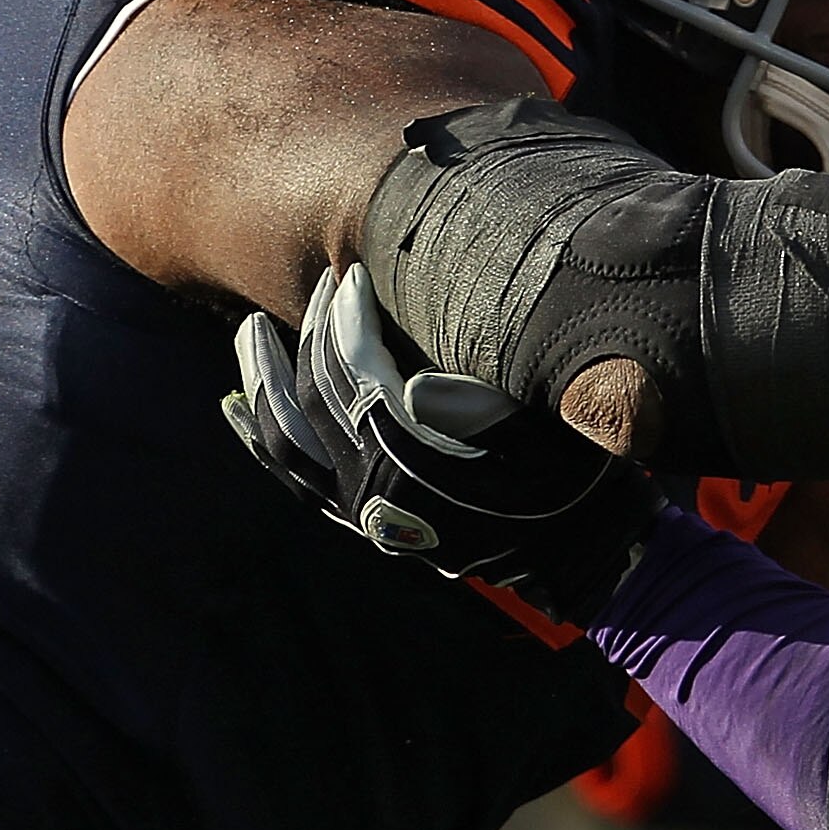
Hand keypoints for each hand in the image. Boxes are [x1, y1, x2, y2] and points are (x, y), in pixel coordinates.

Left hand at [225, 263, 660, 622]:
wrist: (586, 554)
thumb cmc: (575, 480)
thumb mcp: (546, 435)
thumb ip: (485, 411)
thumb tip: (416, 386)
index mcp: (416, 472)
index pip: (358, 379)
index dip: (349, 322)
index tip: (352, 275)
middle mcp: (377, 501)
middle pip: (311, 406)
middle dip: (310, 338)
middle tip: (317, 288)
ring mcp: (366, 517)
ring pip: (287, 448)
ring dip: (264, 385)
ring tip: (251, 334)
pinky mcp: (369, 525)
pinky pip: (298, 480)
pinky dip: (265, 440)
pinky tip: (243, 409)